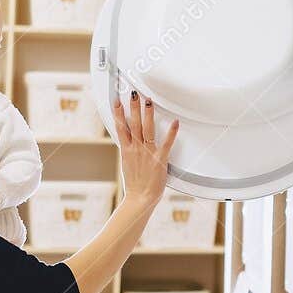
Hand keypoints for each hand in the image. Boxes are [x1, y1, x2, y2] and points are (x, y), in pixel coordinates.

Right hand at [114, 88, 178, 213]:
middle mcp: (136, 148)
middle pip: (133, 124)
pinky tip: (175, 122)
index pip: (121, 127)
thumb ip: (129, 149)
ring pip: (146, 129)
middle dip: (133, 107)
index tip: (116, 101)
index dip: (118, 113)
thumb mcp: (127, 163)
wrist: (140, 198)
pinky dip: (171, 132)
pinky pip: (166, 143)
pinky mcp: (159, 159)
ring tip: (148, 100)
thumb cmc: (135, 183)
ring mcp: (147, 153)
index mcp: (127, 149)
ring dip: (148, 114)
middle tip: (133, 93)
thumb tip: (127, 140)